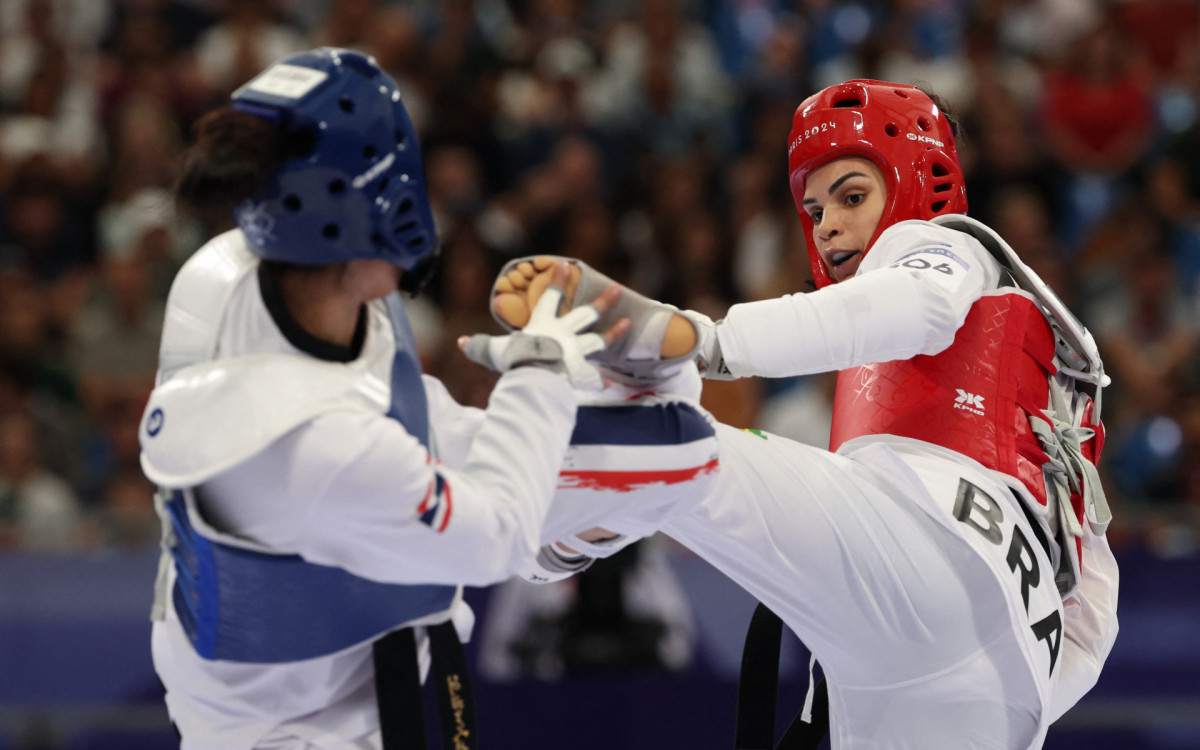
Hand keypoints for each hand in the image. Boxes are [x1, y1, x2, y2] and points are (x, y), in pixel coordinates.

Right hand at [460, 262, 629, 388]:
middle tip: (614, 287)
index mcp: (543, 325)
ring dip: (613, 332)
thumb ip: (477, 346)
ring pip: (598, 339)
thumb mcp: (490, 351)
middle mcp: (564, 335)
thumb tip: (461, 343)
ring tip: (627, 322)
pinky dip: (597, 380)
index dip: (558, 279)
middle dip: (601, 300)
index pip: (552, 297)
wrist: (533, 375)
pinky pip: (592, 376)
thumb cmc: (512, 359)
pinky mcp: (580, 372)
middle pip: (586, 314)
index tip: (566, 264)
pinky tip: (605, 383)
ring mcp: (575, 353)